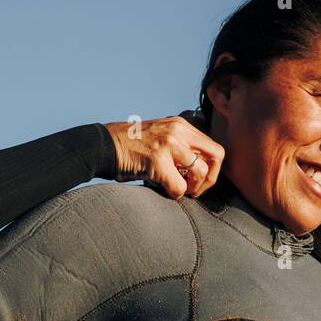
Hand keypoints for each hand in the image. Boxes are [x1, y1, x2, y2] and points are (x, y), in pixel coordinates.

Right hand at [104, 115, 223, 200]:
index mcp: (181, 125)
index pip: (214, 147)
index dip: (212, 168)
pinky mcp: (158, 162)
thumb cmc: (130, 147)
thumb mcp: (161, 136)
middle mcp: (178, 131)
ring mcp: (168, 144)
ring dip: (193, 188)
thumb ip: (181, 146)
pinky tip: (164, 189)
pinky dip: (174, 194)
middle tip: (195, 189)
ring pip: (200, 172)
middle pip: (216, 156)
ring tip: (180, 189)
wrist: (104, 146)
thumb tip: (199, 169)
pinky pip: (179, 187)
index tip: (199, 179)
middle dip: (210, 179)